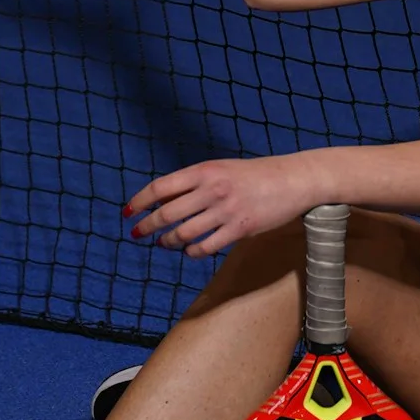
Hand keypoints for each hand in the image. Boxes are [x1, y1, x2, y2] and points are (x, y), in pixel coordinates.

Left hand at [127, 153, 318, 259]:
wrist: (292, 180)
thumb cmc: (254, 175)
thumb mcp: (221, 169)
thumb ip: (194, 182)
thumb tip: (163, 200)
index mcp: (204, 171)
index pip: (161, 187)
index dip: (139, 201)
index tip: (128, 213)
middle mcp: (212, 190)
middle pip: (167, 213)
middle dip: (147, 226)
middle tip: (136, 233)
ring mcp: (225, 211)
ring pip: (184, 233)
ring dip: (168, 240)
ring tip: (163, 243)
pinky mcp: (239, 229)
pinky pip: (206, 246)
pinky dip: (192, 251)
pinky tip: (189, 250)